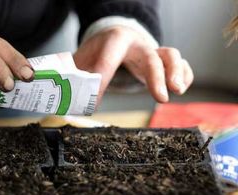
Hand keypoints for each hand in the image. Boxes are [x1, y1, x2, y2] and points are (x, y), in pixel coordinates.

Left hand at [74, 26, 193, 102]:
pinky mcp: (162, 61)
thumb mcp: (83, 59)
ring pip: (171, 55)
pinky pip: (181, 64)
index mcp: (115, 39)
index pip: (110, 55)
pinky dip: (185, 75)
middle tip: (160, 98)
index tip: (96, 100)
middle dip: (156, 76)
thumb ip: (75, 75)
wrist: (117, 41)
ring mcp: (152, 51)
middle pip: (151, 55)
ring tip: (177, 91)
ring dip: (177, 72)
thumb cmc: (99, 51)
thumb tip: (65, 99)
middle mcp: (138, 43)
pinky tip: (180, 88)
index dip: (104, 76)